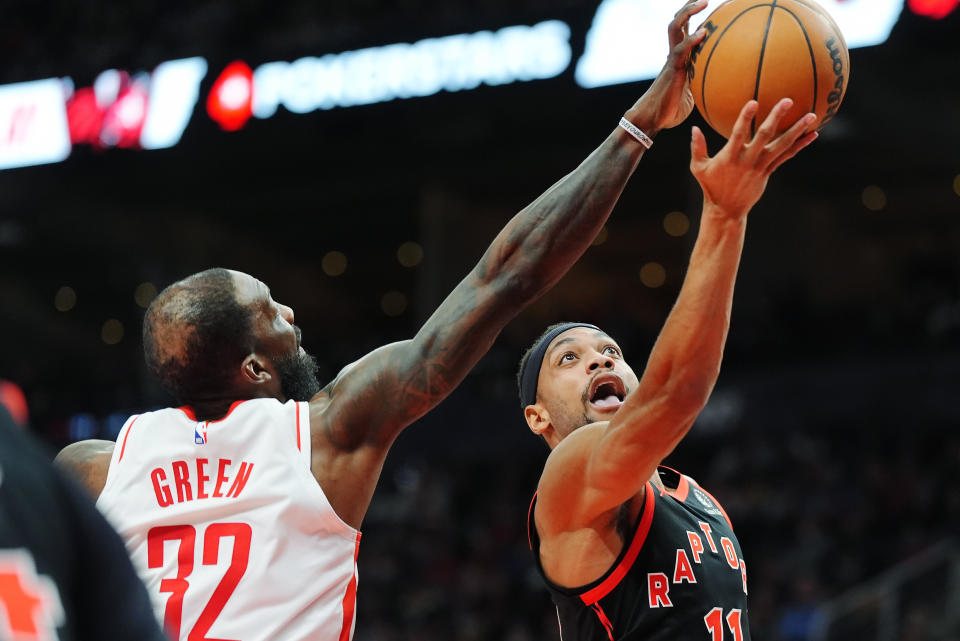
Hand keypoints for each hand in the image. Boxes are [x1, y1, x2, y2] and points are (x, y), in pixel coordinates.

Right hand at [625, 0, 709, 133]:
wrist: (651, 119)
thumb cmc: (669, 111)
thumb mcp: (691, 95)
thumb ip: (701, 84)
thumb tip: (719, 87)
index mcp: (678, 58)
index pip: (682, 30)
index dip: (690, 14)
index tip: (701, 3)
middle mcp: (673, 55)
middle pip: (677, 22)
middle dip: (689, 6)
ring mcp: (672, 60)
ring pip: (676, 29)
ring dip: (689, 13)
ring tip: (704, 2)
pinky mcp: (672, 70)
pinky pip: (681, 51)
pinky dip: (691, 40)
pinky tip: (703, 33)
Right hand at [690, 98, 817, 216]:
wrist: (726, 209)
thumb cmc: (711, 186)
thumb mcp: (698, 168)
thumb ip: (697, 147)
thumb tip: (693, 128)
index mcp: (730, 156)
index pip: (738, 134)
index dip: (745, 118)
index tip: (754, 102)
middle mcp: (748, 160)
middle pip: (765, 136)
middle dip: (776, 117)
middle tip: (788, 100)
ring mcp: (760, 166)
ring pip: (782, 146)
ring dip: (797, 130)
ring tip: (811, 116)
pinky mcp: (768, 172)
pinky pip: (786, 156)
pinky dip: (800, 146)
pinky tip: (813, 135)